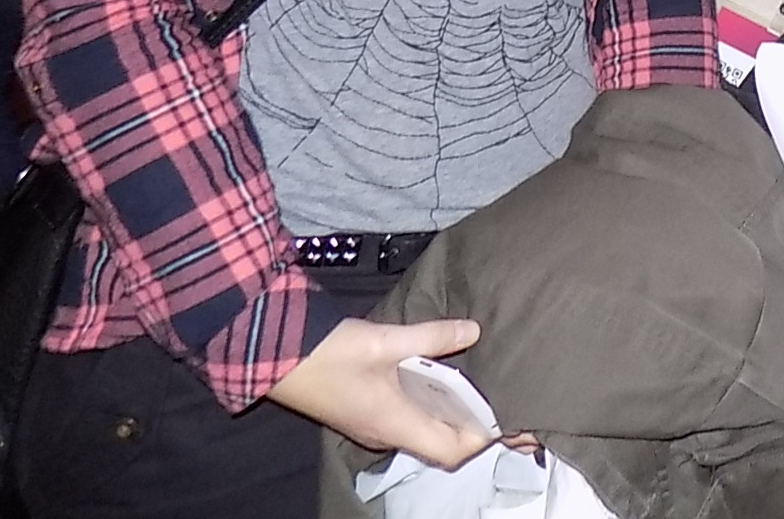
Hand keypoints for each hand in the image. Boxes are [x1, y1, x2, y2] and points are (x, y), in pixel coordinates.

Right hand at [266, 316, 493, 469]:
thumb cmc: (328, 354)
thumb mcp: (385, 340)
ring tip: (479, 388)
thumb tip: (473, 331)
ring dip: (452, 415)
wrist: (275, 356)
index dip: (483, 438)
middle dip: (474, 427)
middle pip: (442, 445)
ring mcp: (374, 426)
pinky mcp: (366, 413)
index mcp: (396, 425)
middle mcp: (387, 434)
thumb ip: (432, 336)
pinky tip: (441, 378)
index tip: (508, 417)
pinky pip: (409, 419)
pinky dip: (431, 405)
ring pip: (425, 431)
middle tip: (501, 401)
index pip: (453, 451)